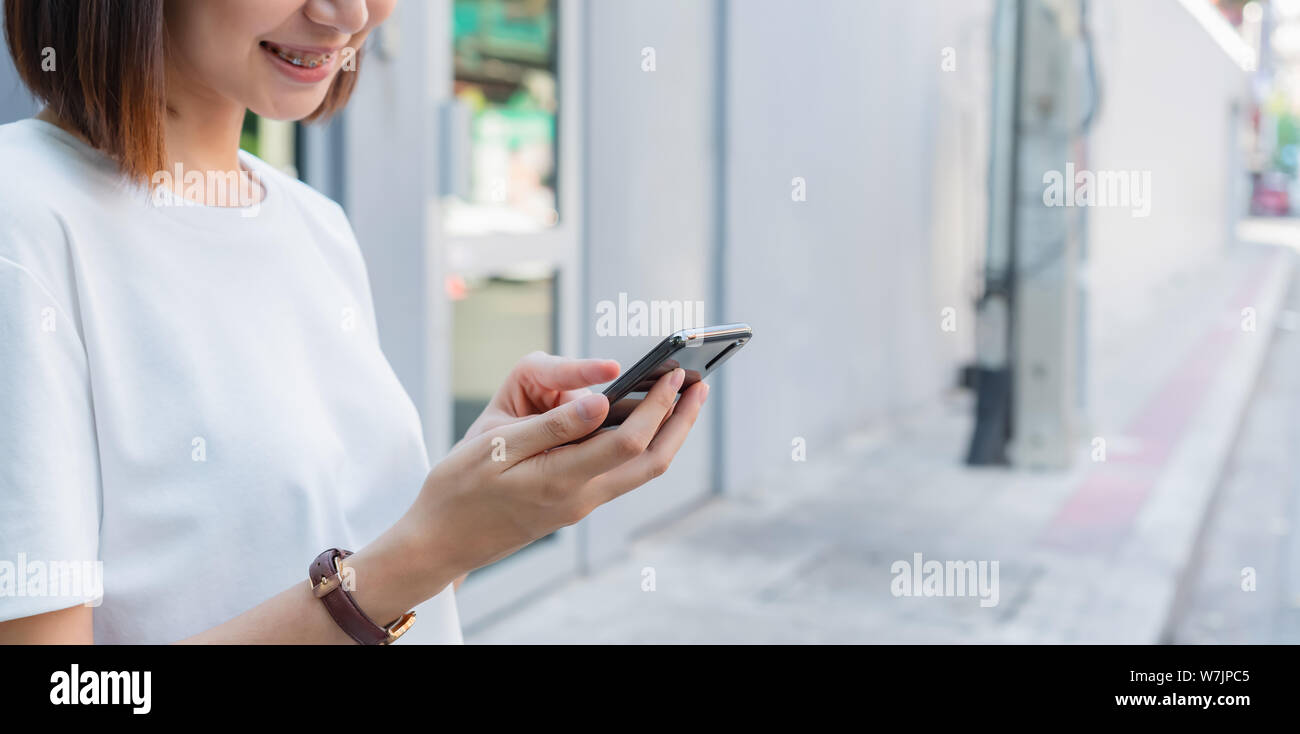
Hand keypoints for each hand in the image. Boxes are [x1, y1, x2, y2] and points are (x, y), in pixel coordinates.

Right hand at [393, 366, 707, 593]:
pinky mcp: (573, 505)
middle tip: (701, 384)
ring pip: (641, 471)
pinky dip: (641, 444)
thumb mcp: (496, 445)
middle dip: (681, 422)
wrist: (440, 541)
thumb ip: (552, 424)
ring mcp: (580, 506)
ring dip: (667, 435)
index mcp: (563, 479)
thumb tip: (600, 401)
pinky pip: (621, 474)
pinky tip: (640, 421)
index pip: (630, 440)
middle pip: (651, 461)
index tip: (675, 375)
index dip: (658, 406)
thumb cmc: (458, 487)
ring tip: (682, 400)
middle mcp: (581, 498)